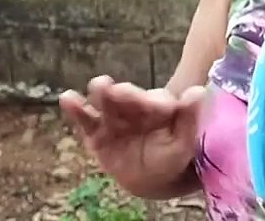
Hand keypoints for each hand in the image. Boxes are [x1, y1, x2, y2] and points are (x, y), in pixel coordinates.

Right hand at [59, 75, 205, 197]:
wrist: (153, 177)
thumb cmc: (171, 156)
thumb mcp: (183, 143)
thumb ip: (189, 119)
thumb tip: (197, 91)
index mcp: (158, 106)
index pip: (156, 101)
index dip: (156, 103)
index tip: (159, 106)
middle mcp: (135, 105)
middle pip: (128, 96)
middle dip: (125, 94)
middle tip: (119, 91)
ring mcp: (114, 117)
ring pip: (105, 102)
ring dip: (101, 93)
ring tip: (99, 86)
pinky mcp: (96, 132)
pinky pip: (85, 118)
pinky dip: (75, 108)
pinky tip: (67, 98)